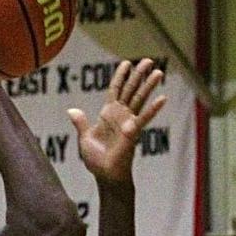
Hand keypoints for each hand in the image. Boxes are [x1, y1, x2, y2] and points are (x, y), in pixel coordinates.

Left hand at [68, 59, 166, 183]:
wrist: (105, 175)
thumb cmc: (96, 160)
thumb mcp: (85, 138)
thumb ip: (81, 123)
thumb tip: (72, 110)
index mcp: (108, 114)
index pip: (115, 90)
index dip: (120, 76)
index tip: (126, 63)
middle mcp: (121, 115)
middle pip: (131, 90)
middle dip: (139, 75)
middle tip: (148, 60)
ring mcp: (128, 122)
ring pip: (139, 99)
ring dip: (149, 86)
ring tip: (158, 71)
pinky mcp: (133, 131)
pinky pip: (144, 118)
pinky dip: (153, 109)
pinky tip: (163, 98)